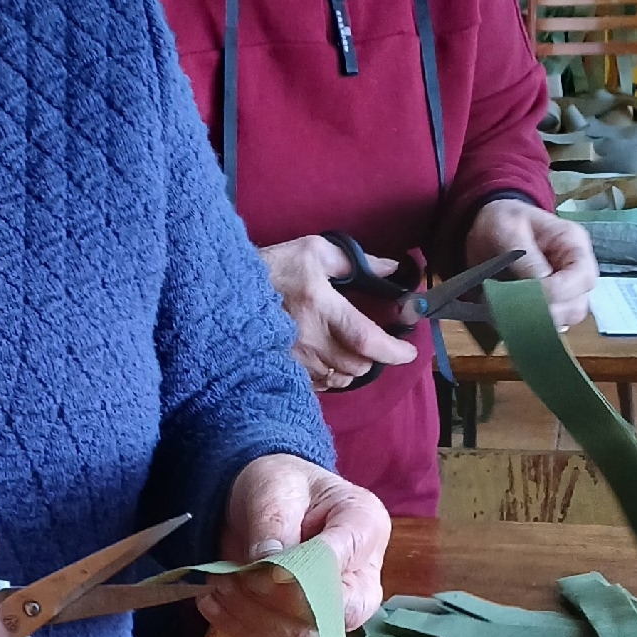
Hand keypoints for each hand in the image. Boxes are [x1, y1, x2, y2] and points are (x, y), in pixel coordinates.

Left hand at [199, 455, 389, 636]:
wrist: (268, 500)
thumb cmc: (282, 484)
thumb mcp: (275, 486)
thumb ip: (274, 524)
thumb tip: (267, 568)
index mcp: (365, 527)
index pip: (342, 565)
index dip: (299, 574)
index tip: (260, 565)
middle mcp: (359, 576)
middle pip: (328, 614)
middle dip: (272, 601)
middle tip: (233, 577)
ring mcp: (333, 607)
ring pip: (296, 634)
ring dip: (248, 614)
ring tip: (219, 582)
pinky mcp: (303, 625)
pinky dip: (237, 625)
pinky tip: (213, 599)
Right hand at [256, 235, 421, 393]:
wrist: (225, 292)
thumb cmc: (272, 268)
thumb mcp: (314, 251)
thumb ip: (355, 261)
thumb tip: (393, 268)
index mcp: (321, 306)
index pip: (366, 339)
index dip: (392, 351)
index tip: (410, 353)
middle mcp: (309, 339)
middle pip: (357, 365)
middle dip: (372, 358)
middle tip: (373, 344)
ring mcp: (294, 359)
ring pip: (339, 379)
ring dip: (351, 369)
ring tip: (349, 352)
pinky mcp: (282, 370)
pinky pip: (317, 385)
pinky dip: (330, 376)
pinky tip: (326, 360)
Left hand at [466, 197, 597, 330]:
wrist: (487, 224)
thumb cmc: (503, 219)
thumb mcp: (510, 230)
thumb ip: (526, 259)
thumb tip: (538, 289)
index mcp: (573, 244)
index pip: (584, 277)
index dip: (560, 292)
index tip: (531, 296)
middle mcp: (574, 270)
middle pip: (578, 305)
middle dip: (550, 312)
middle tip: (516, 311)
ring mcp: (563, 290)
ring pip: (565, 319)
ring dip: (539, 322)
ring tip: (509, 314)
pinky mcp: (547, 303)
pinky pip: (545, 324)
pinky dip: (528, 326)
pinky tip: (508, 317)